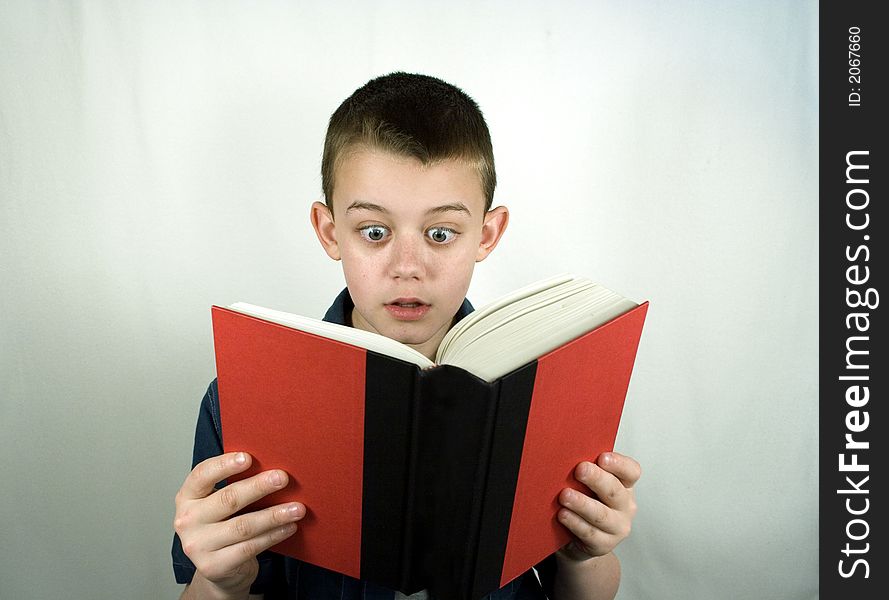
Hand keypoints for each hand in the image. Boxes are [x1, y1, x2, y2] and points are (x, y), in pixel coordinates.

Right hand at [173, 452, 304, 595]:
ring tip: (297, 508)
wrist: (218, 570)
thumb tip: (270, 466)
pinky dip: (273, 535)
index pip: (202, 475)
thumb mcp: (220, 503)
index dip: (224, 465)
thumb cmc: (223, 525)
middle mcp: (187, 520)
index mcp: (187, 496)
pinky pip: (250, 547)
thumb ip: (235, 485)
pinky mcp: (213, 566)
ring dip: (274, 515)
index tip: (248, 457)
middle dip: (259, 487)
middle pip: (228, 499)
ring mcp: (197, 546)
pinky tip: (289, 527)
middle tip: (282, 478)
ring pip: (243, 526)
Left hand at [556, 451, 639, 561]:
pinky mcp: (603, 544)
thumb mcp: (588, 484)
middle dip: (596, 479)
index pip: (631, 471)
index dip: (619, 464)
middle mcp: (625, 506)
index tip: (602, 457)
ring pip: (601, 514)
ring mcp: (617, 527)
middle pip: (614, 491)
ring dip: (582, 503)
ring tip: (565, 495)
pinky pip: (589, 533)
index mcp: (624, 485)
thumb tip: (566, 455)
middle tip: (580, 470)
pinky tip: (563, 514)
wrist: (579, 539)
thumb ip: (586, 470)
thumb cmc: (585, 502)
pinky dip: (575, 523)